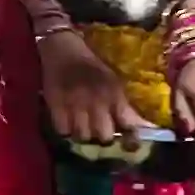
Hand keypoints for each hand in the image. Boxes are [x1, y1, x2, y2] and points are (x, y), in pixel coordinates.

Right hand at [33, 26, 155, 159]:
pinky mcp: (55, 106)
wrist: (62, 48)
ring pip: (83, 136)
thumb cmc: (91, 65)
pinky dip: (65, 130)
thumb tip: (138, 127)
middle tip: (99, 131)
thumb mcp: (113, 81)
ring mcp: (75, 105)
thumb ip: (123, 105)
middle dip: (103, 137)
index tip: (130, 146)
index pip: (128, 124)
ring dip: (83, 134)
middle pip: (104, 136)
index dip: (131, 139)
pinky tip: (67, 122)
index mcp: (114, 94)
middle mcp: (97, 101)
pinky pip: (63, 131)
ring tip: (82, 127)